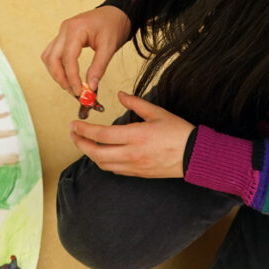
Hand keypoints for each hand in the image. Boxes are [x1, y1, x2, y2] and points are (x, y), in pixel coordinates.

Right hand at [42, 6, 130, 94]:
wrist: (116, 13)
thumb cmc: (113, 25)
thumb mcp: (109, 47)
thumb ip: (99, 67)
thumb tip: (91, 87)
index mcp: (75, 29)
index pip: (67, 58)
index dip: (71, 77)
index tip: (79, 92)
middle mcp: (64, 29)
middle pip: (52, 58)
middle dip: (60, 78)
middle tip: (74, 91)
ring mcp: (62, 32)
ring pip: (49, 57)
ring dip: (56, 73)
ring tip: (71, 85)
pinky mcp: (63, 36)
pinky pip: (53, 53)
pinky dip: (57, 66)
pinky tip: (68, 75)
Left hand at [70, 92, 193, 178]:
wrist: (195, 155)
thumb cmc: (178, 132)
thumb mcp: (157, 112)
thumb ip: (135, 103)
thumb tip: (120, 95)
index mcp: (135, 135)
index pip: (101, 134)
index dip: (84, 130)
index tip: (74, 124)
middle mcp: (132, 153)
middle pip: (96, 153)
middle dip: (80, 143)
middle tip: (73, 134)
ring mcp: (134, 166)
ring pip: (103, 164)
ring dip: (90, 154)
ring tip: (84, 143)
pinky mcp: (138, 173)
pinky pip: (115, 170)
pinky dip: (104, 162)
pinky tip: (102, 153)